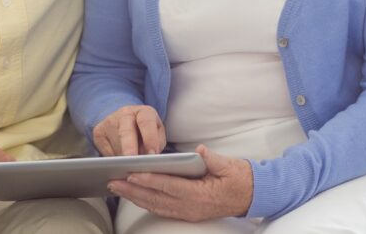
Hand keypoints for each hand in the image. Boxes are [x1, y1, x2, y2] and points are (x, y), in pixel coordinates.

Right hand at [93, 105, 166, 156]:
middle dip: (130, 148)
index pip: (146, 122)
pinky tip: (120, 162)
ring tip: (131, 166)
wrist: (122, 121)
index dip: (150, 138)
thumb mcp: (157, 132)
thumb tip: (149, 157)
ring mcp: (109, 122)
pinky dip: (114, 160)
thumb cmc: (144, 130)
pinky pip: (106, 152)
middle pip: (126, 132)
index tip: (152, 153)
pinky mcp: (98, 132)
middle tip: (133, 161)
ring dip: (124, 159)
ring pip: (116, 146)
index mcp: (142, 112)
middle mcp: (125, 114)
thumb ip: (157, 143)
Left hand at [108, 144, 252, 220]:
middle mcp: (191, 207)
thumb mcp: (229, 165)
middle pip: (156, 199)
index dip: (149, 180)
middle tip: (113, 181)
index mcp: (200, 194)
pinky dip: (145, 202)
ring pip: (156, 206)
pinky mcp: (187, 213)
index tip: (132, 174)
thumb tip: (199, 150)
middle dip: (133, 190)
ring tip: (117, 188)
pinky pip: (162, 209)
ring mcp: (188, 213)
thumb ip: (212, 159)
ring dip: (135, 198)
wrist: (252, 195)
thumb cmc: (240, 178)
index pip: (169, 186)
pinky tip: (134, 196)